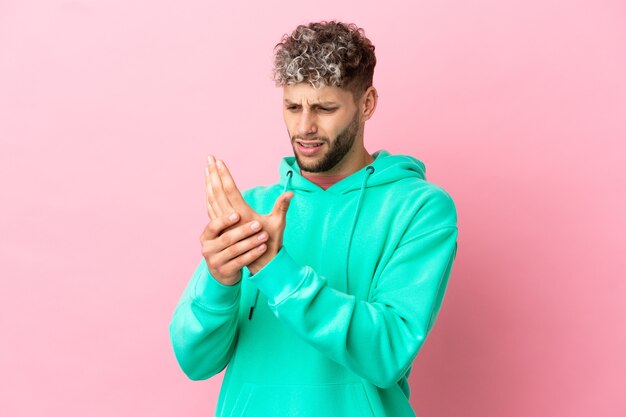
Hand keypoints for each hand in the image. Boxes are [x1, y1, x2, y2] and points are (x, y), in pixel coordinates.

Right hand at [199, 214, 268, 285]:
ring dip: (251, 242)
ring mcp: (215, 261)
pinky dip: (252, 254)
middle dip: (244, 231)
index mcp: (206, 236)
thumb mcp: (224, 232)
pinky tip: (262, 248)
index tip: (238, 214)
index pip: (213, 226)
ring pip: (235, 250)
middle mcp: (207, 249)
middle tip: (258, 224)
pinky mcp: (224, 272)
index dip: (224, 220)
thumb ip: (226, 215)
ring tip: (264, 236)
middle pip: (227, 238)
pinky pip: (240, 262)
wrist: (224, 272)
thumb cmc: (226, 246)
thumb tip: (225, 188)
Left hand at [205, 155, 292, 273]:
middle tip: (209, 158)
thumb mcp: (278, 225)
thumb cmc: (271, 244)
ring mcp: (225, 224)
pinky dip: (209, 196)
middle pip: (217, 192)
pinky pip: (211, 209)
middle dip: (213, 174)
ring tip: (207, 168)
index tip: (219, 161)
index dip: (224, 175)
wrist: (260, 265)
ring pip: (212, 199)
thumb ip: (282, 207)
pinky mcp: (223, 228)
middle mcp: (231, 218)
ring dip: (209, 183)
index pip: (230, 190)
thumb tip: (290, 194)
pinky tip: (208, 188)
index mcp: (243, 215)